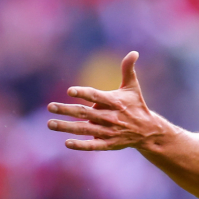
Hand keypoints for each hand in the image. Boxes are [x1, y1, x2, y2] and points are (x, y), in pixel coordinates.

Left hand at [47, 52, 166, 151]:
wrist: (148, 131)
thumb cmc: (136, 105)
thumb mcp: (133, 87)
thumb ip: (128, 69)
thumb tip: (134, 52)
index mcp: (114, 102)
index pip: (96, 96)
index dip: (83, 93)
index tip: (69, 91)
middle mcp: (110, 117)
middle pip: (84, 113)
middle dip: (66, 110)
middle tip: (50, 107)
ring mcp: (108, 131)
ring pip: (84, 129)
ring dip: (66, 127)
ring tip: (50, 123)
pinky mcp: (108, 144)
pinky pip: (92, 146)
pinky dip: (80, 145)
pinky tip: (67, 143)